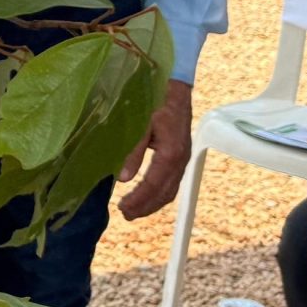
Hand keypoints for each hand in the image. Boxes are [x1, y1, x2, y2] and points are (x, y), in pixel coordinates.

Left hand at [117, 79, 193, 219]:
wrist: (176, 92)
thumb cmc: (156, 104)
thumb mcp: (140, 125)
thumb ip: (133, 152)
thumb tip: (123, 179)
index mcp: (171, 153)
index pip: (154, 185)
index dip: (138, 199)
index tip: (122, 208)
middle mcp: (181, 161)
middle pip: (165, 193)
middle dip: (145, 207)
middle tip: (125, 215)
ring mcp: (184, 161)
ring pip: (170, 191)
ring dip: (152, 204)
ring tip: (133, 211)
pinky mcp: (182, 159)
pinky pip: (172, 183)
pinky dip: (159, 194)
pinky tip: (147, 196)